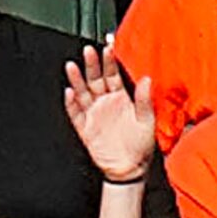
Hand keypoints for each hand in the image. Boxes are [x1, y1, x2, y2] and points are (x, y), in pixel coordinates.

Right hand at [63, 47, 154, 181]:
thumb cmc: (140, 146)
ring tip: (72, 66)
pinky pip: (75, 114)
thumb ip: (144, 100)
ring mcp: (94, 114)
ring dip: (77, 80)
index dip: (110, 61)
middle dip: (92, 65)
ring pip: (82, 92)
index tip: (109, 47)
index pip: (113, 74)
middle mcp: (105, 103)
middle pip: (95, 79)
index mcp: (121, 98)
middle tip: (89, 50)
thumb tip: (147, 79)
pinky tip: (69, 92)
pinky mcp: (85, 128)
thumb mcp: (147, 122)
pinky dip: (71, 104)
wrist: (129, 170)